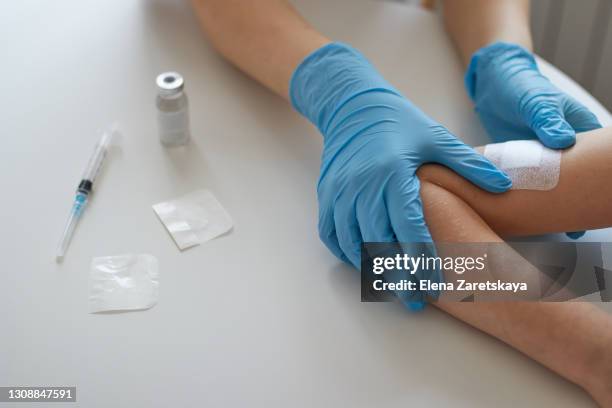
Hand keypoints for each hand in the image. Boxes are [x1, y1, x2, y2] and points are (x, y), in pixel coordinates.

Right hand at [291, 43, 511, 306]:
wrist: (352, 106)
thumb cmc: (399, 122)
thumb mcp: (436, 138)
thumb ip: (468, 165)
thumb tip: (503, 187)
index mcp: (392, 174)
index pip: (408, 227)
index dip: (420, 259)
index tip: (433, 284)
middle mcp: (362, 186)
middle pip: (378, 243)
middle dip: (397, 276)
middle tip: (414, 302)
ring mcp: (339, 192)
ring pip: (352, 243)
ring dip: (370, 270)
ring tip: (390, 290)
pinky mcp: (327, 195)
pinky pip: (332, 233)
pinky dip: (346, 253)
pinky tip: (363, 265)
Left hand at [466, 42, 601, 238]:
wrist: (495, 84)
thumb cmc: (523, 87)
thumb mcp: (537, 102)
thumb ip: (548, 121)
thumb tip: (563, 141)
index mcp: (578, 133)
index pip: (595, 163)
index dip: (596, 186)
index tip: (596, 209)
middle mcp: (563, 149)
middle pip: (574, 181)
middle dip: (572, 205)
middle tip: (572, 229)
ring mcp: (541, 158)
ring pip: (549, 187)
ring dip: (545, 205)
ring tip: (546, 228)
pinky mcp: (520, 163)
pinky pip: (523, 184)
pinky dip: (521, 197)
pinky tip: (517, 214)